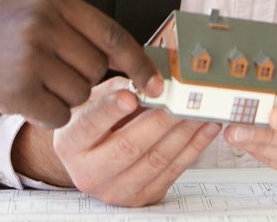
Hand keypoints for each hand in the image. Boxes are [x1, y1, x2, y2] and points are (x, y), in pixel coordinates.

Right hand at [0, 0, 162, 129]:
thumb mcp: (31, 12)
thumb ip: (74, 28)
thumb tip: (128, 60)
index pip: (114, 35)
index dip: (140, 63)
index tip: (157, 84)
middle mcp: (46, 21)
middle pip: (97, 69)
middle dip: (79, 80)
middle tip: (45, 73)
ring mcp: (31, 54)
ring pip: (80, 94)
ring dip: (60, 98)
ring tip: (27, 81)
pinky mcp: (17, 88)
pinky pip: (59, 115)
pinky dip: (45, 115)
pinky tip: (20, 99)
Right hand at [12, 77, 219, 205]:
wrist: (90, 160)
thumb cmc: (93, 123)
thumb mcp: (92, 100)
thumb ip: (117, 88)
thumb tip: (151, 79)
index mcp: (70, 142)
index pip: (90, 124)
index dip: (111, 109)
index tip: (131, 94)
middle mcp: (88, 172)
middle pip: (129, 145)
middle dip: (161, 119)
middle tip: (183, 98)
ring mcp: (115, 189)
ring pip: (156, 160)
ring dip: (184, 133)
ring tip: (202, 109)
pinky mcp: (141, 197)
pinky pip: (173, 172)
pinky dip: (194, 148)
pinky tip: (206, 127)